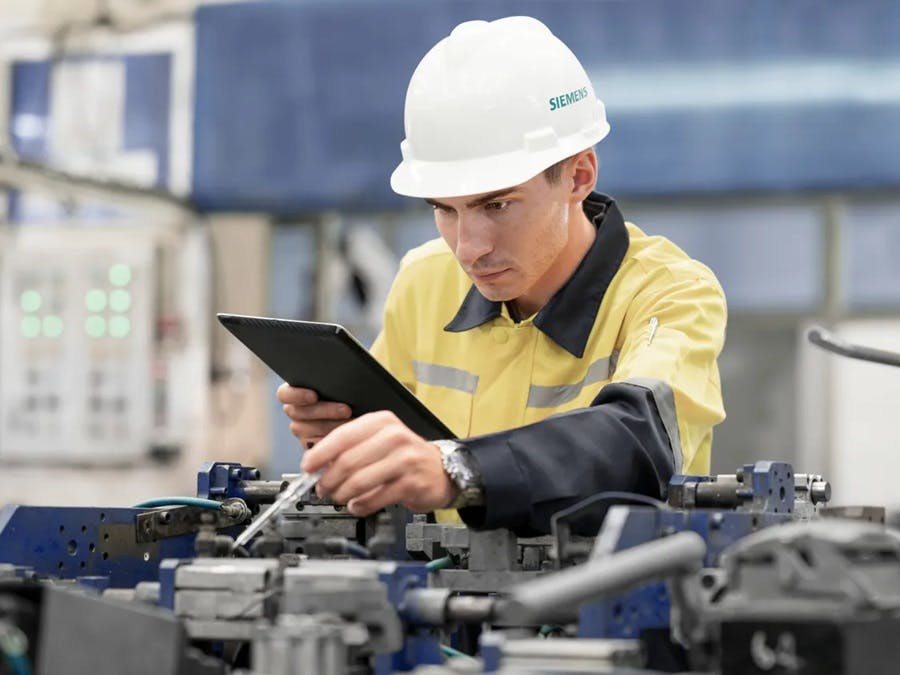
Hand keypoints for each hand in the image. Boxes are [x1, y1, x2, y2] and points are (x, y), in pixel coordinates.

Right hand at [276, 383, 352, 447]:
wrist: (358, 416)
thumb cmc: (350, 394)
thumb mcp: (340, 386)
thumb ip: (332, 383)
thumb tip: (338, 378)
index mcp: (296, 391)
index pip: (285, 394)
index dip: (296, 395)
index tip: (314, 396)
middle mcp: (294, 411)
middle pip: (299, 413)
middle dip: (326, 411)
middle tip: (347, 409)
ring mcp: (301, 430)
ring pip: (309, 430)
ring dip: (333, 425)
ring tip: (353, 421)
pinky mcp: (310, 446)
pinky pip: (317, 445)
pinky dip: (333, 440)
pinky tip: (348, 435)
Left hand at [300, 410, 458, 515]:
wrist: (442, 470)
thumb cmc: (405, 456)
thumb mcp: (379, 441)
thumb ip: (351, 448)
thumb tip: (318, 464)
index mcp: (382, 422)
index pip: (342, 436)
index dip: (320, 454)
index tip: (308, 466)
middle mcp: (394, 437)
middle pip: (347, 461)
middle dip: (328, 479)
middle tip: (322, 488)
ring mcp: (404, 460)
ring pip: (359, 481)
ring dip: (342, 494)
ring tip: (338, 498)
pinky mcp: (411, 483)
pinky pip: (375, 498)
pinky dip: (360, 506)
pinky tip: (357, 506)